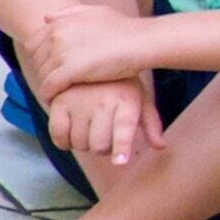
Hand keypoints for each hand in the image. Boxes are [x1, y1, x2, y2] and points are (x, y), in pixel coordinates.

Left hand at [16, 1, 144, 98]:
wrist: (141, 42)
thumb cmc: (123, 28)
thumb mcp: (95, 12)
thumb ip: (69, 14)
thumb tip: (46, 18)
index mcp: (59, 23)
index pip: (33, 43)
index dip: (40, 56)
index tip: (50, 65)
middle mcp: (56, 36)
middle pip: (36, 60)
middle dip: (43, 71)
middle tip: (55, 81)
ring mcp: (61, 53)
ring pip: (42, 75)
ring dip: (48, 84)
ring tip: (58, 92)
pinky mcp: (68, 71)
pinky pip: (48, 87)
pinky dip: (49, 95)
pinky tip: (56, 101)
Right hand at [47, 78, 163, 167]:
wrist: (91, 58)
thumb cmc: (120, 85)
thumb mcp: (140, 99)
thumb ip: (150, 123)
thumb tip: (160, 146)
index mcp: (126, 101)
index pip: (123, 129)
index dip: (121, 147)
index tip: (120, 162)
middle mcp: (102, 102)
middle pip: (99, 145)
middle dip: (102, 149)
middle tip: (103, 138)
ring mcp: (79, 102)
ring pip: (79, 142)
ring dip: (84, 144)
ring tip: (88, 131)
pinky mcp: (59, 102)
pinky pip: (58, 135)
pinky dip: (63, 142)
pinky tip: (70, 134)